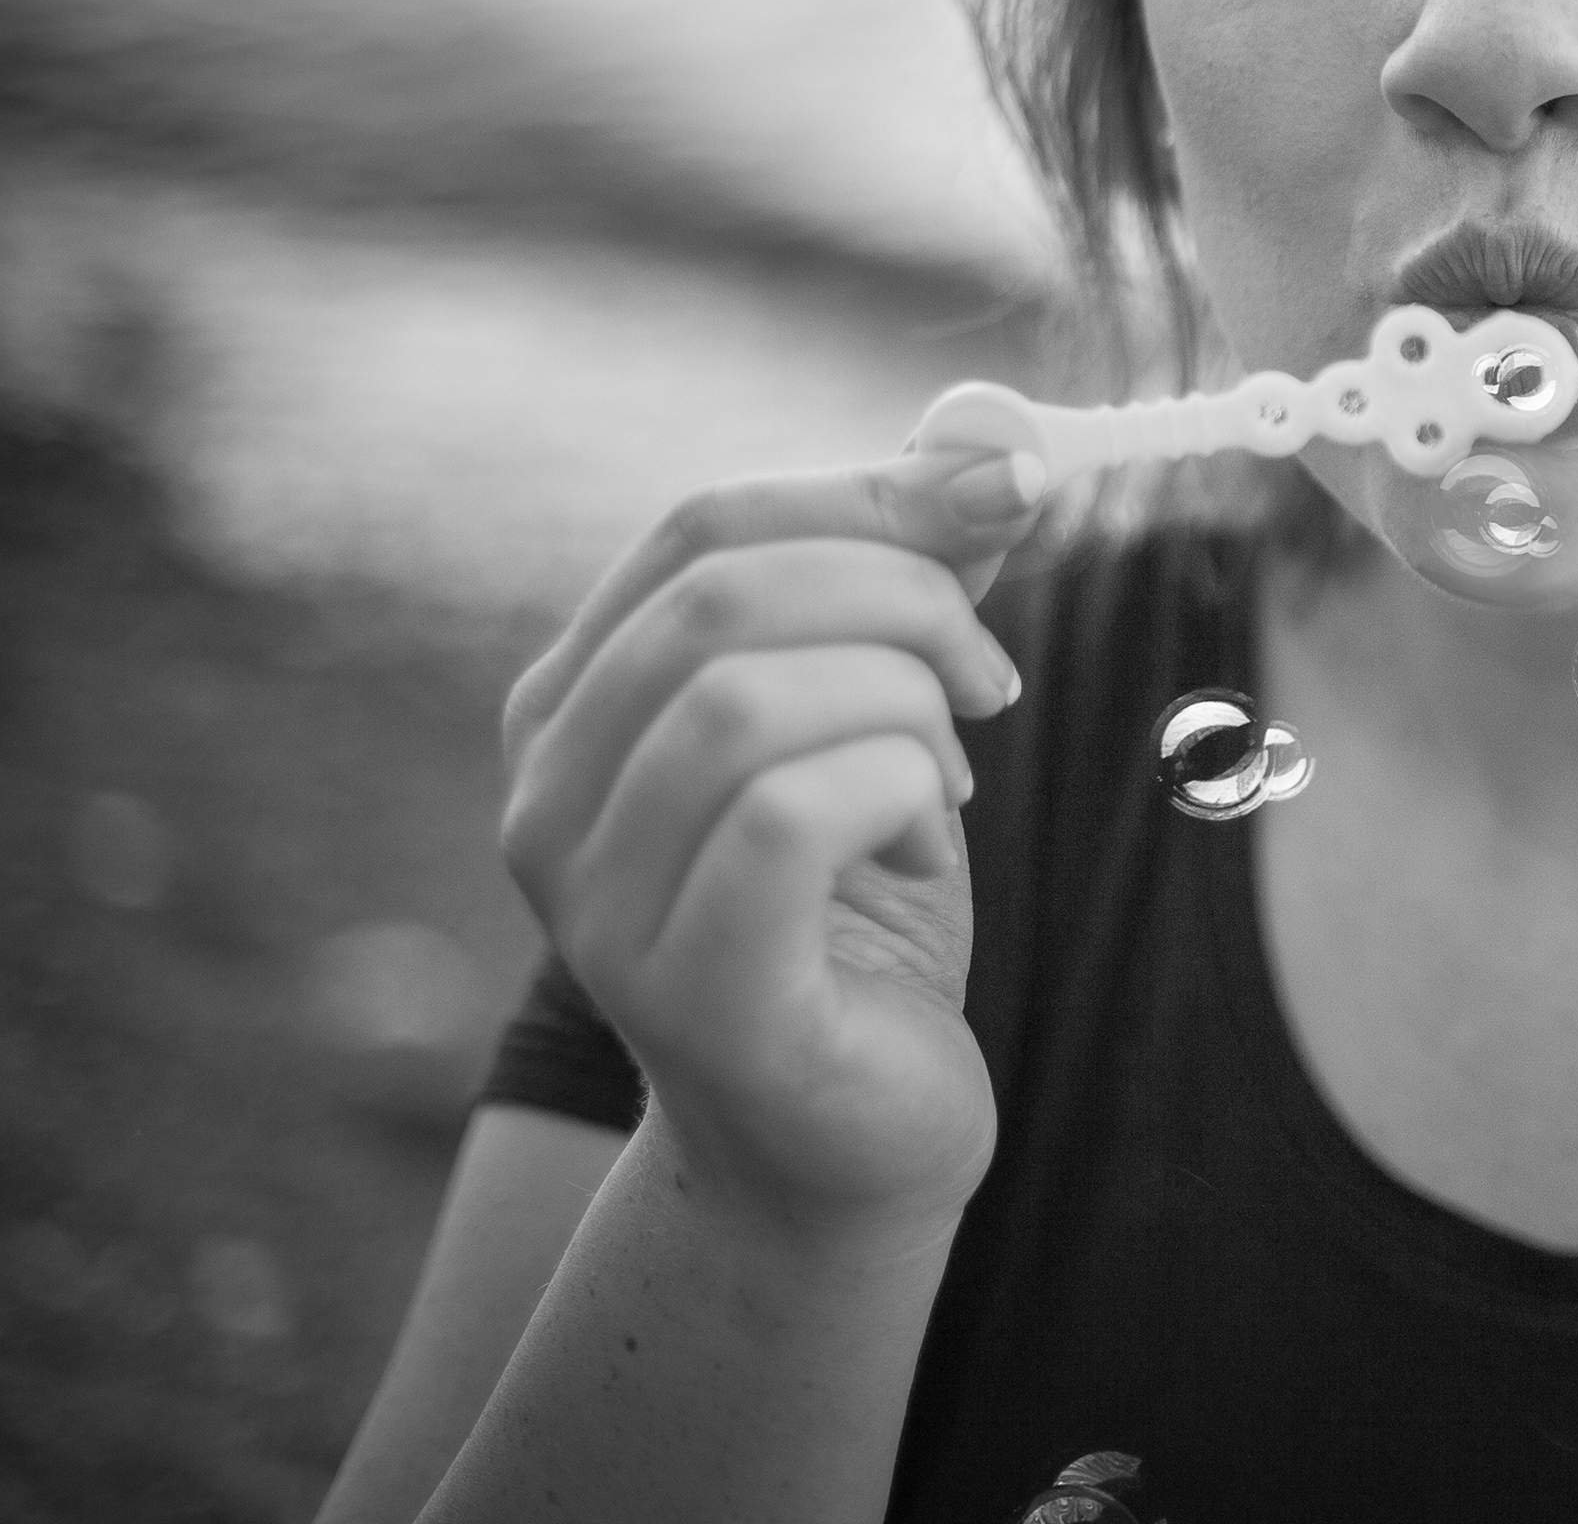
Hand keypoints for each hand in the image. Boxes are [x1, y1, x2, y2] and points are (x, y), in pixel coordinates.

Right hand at [498, 446, 1045, 1245]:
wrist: (847, 1137)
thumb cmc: (857, 916)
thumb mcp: (883, 719)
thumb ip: (914, 589)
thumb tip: (993, 455)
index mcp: (577, 705)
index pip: (701, 525)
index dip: (869, 487)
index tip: (1013, 489)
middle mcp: (549, 796)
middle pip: (721, 594)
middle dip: (902, 596)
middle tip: (984, 677)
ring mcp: (599, 906)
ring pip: (750, 696)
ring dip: (902, 704)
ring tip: (945, 774)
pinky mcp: (690, 993)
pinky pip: (790, 815)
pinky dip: (897, 790)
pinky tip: (924, 839)